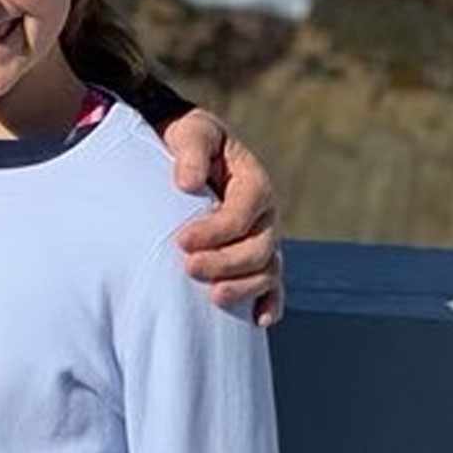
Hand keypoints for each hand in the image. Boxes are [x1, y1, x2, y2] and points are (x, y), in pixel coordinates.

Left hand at [163, 111, 283, 325]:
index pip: (242, 214)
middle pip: (258, 248)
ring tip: (214, 297)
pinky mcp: (253, 258)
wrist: (189, 152)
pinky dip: (270, 302)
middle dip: (225, 262)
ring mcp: (263, 239)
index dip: (215, 231)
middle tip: (189, 268)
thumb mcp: (191, 133)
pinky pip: (271, 284)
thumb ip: (191, 152)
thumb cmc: (191, 141)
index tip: (180, 241)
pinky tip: (259, 319)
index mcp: (254, 184)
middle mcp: (265, 216)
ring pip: (267, 270)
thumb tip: (187, 183)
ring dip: (243, 287)